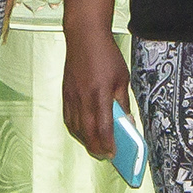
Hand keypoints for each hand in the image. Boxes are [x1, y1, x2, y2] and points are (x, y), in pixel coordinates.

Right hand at [62, 26, 130, 160]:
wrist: (84, 37)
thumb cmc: (105, 55)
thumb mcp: (122, 78)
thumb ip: (122, 101)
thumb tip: (127, 121)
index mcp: (100, 93)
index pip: (103, 127)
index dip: (108, 143)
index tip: (113, 153)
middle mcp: (83, 97)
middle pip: (87, 131)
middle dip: (95, 147)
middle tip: (104, 155)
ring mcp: (72, 96)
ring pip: (76, 127)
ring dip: (85, 140)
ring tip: (95, 146)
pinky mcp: (65, 93)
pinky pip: (68, 117)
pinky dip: (76, 129)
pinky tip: (83, 131)